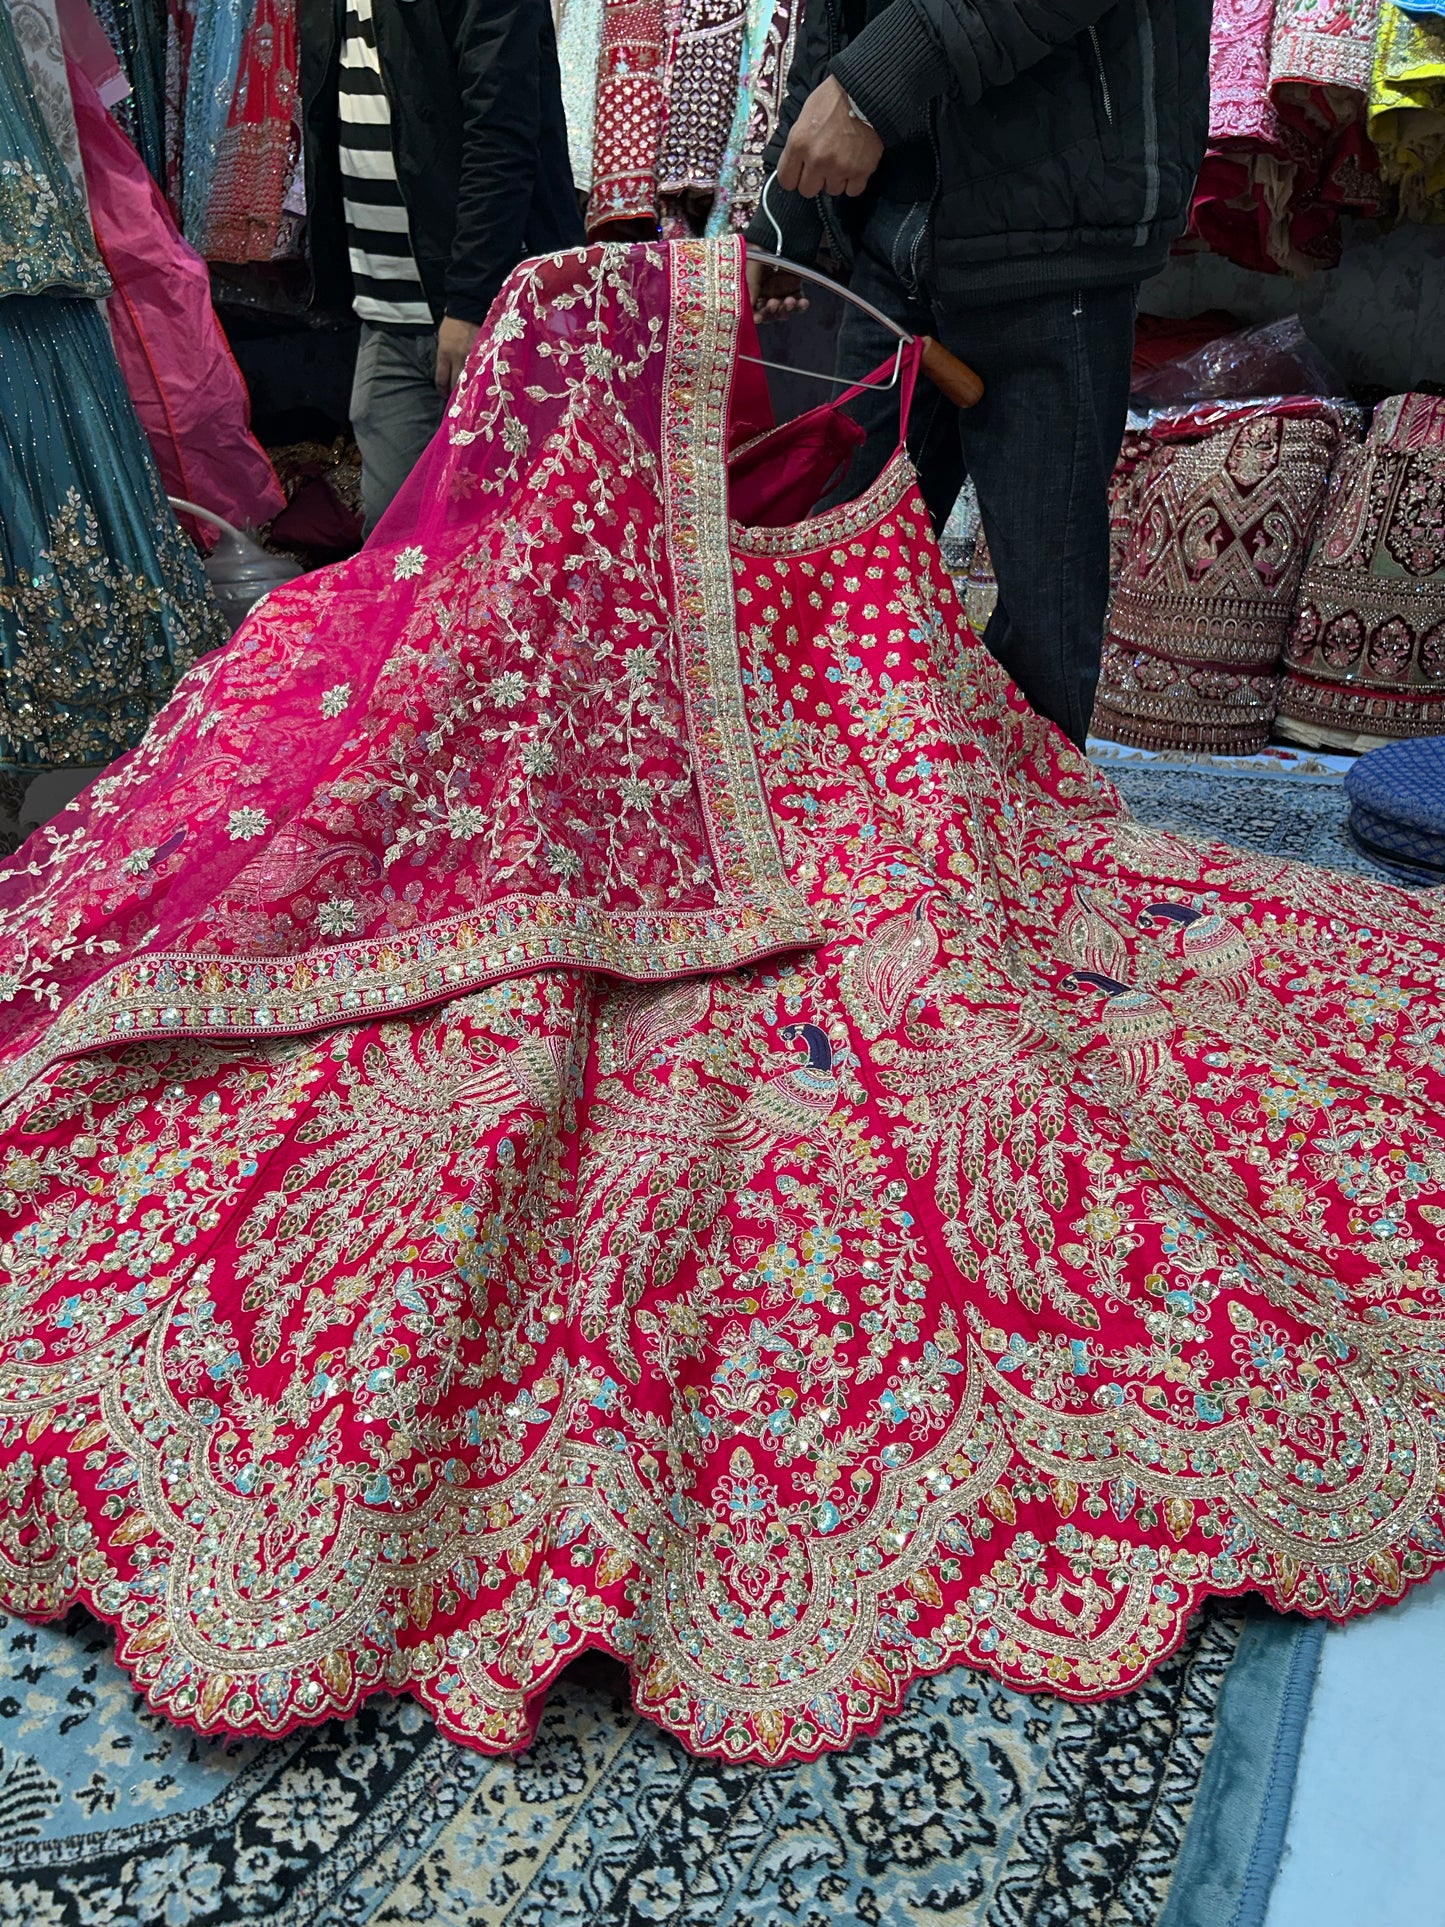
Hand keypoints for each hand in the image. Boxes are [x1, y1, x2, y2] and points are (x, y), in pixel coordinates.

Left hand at [435, 315, 480, 393]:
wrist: (467, 309)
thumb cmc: (453, 324)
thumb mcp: (442, 340)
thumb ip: (444, 356)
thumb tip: (446, 371)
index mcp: (444, 353)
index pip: (441, 378)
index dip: (442, 389)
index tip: (443, 393)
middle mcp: (457, 357)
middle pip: (456, 383)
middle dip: (455, 393)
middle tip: (456, 398)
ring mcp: (472, 356)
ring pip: (470, 379)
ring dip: (469, 387)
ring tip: (469, 393)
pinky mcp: (483, 353)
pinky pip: (482, 370)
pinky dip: (481, 377)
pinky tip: (481, 382)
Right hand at [747, 256, 809, 322]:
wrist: (776, 238)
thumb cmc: (759, 252)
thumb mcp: (751, 268)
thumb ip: (751, 287)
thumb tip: (748, 306)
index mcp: (753, 294)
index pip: (754, 312)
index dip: (756, 317)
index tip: (757, 318)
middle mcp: (767, 297)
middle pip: (770, 315)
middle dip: (772, 312)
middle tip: (773, 303)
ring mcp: (782, 295)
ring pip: (784, 312)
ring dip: (787, 310)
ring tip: (789, 301)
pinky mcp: (796, 292)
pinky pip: (799, 304)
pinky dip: (802, 306)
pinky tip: (803, 302)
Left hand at [777, 75, 883, 199]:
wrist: (866, 92)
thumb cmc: (833, 99)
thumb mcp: (805, 116)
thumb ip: (799, 143)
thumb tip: (796, 163)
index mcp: (799, 144)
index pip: (786, 180)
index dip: (793, 177)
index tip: (800, 173)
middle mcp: (817, 160)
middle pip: (808, 190)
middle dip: (814, 180)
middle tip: (823, 166)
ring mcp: (839, 168)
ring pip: (832, 190)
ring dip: (836, 179)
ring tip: (842, 161)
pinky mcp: (861, 171)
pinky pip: (853, 191)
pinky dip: (854, 182)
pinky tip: (855, 167)